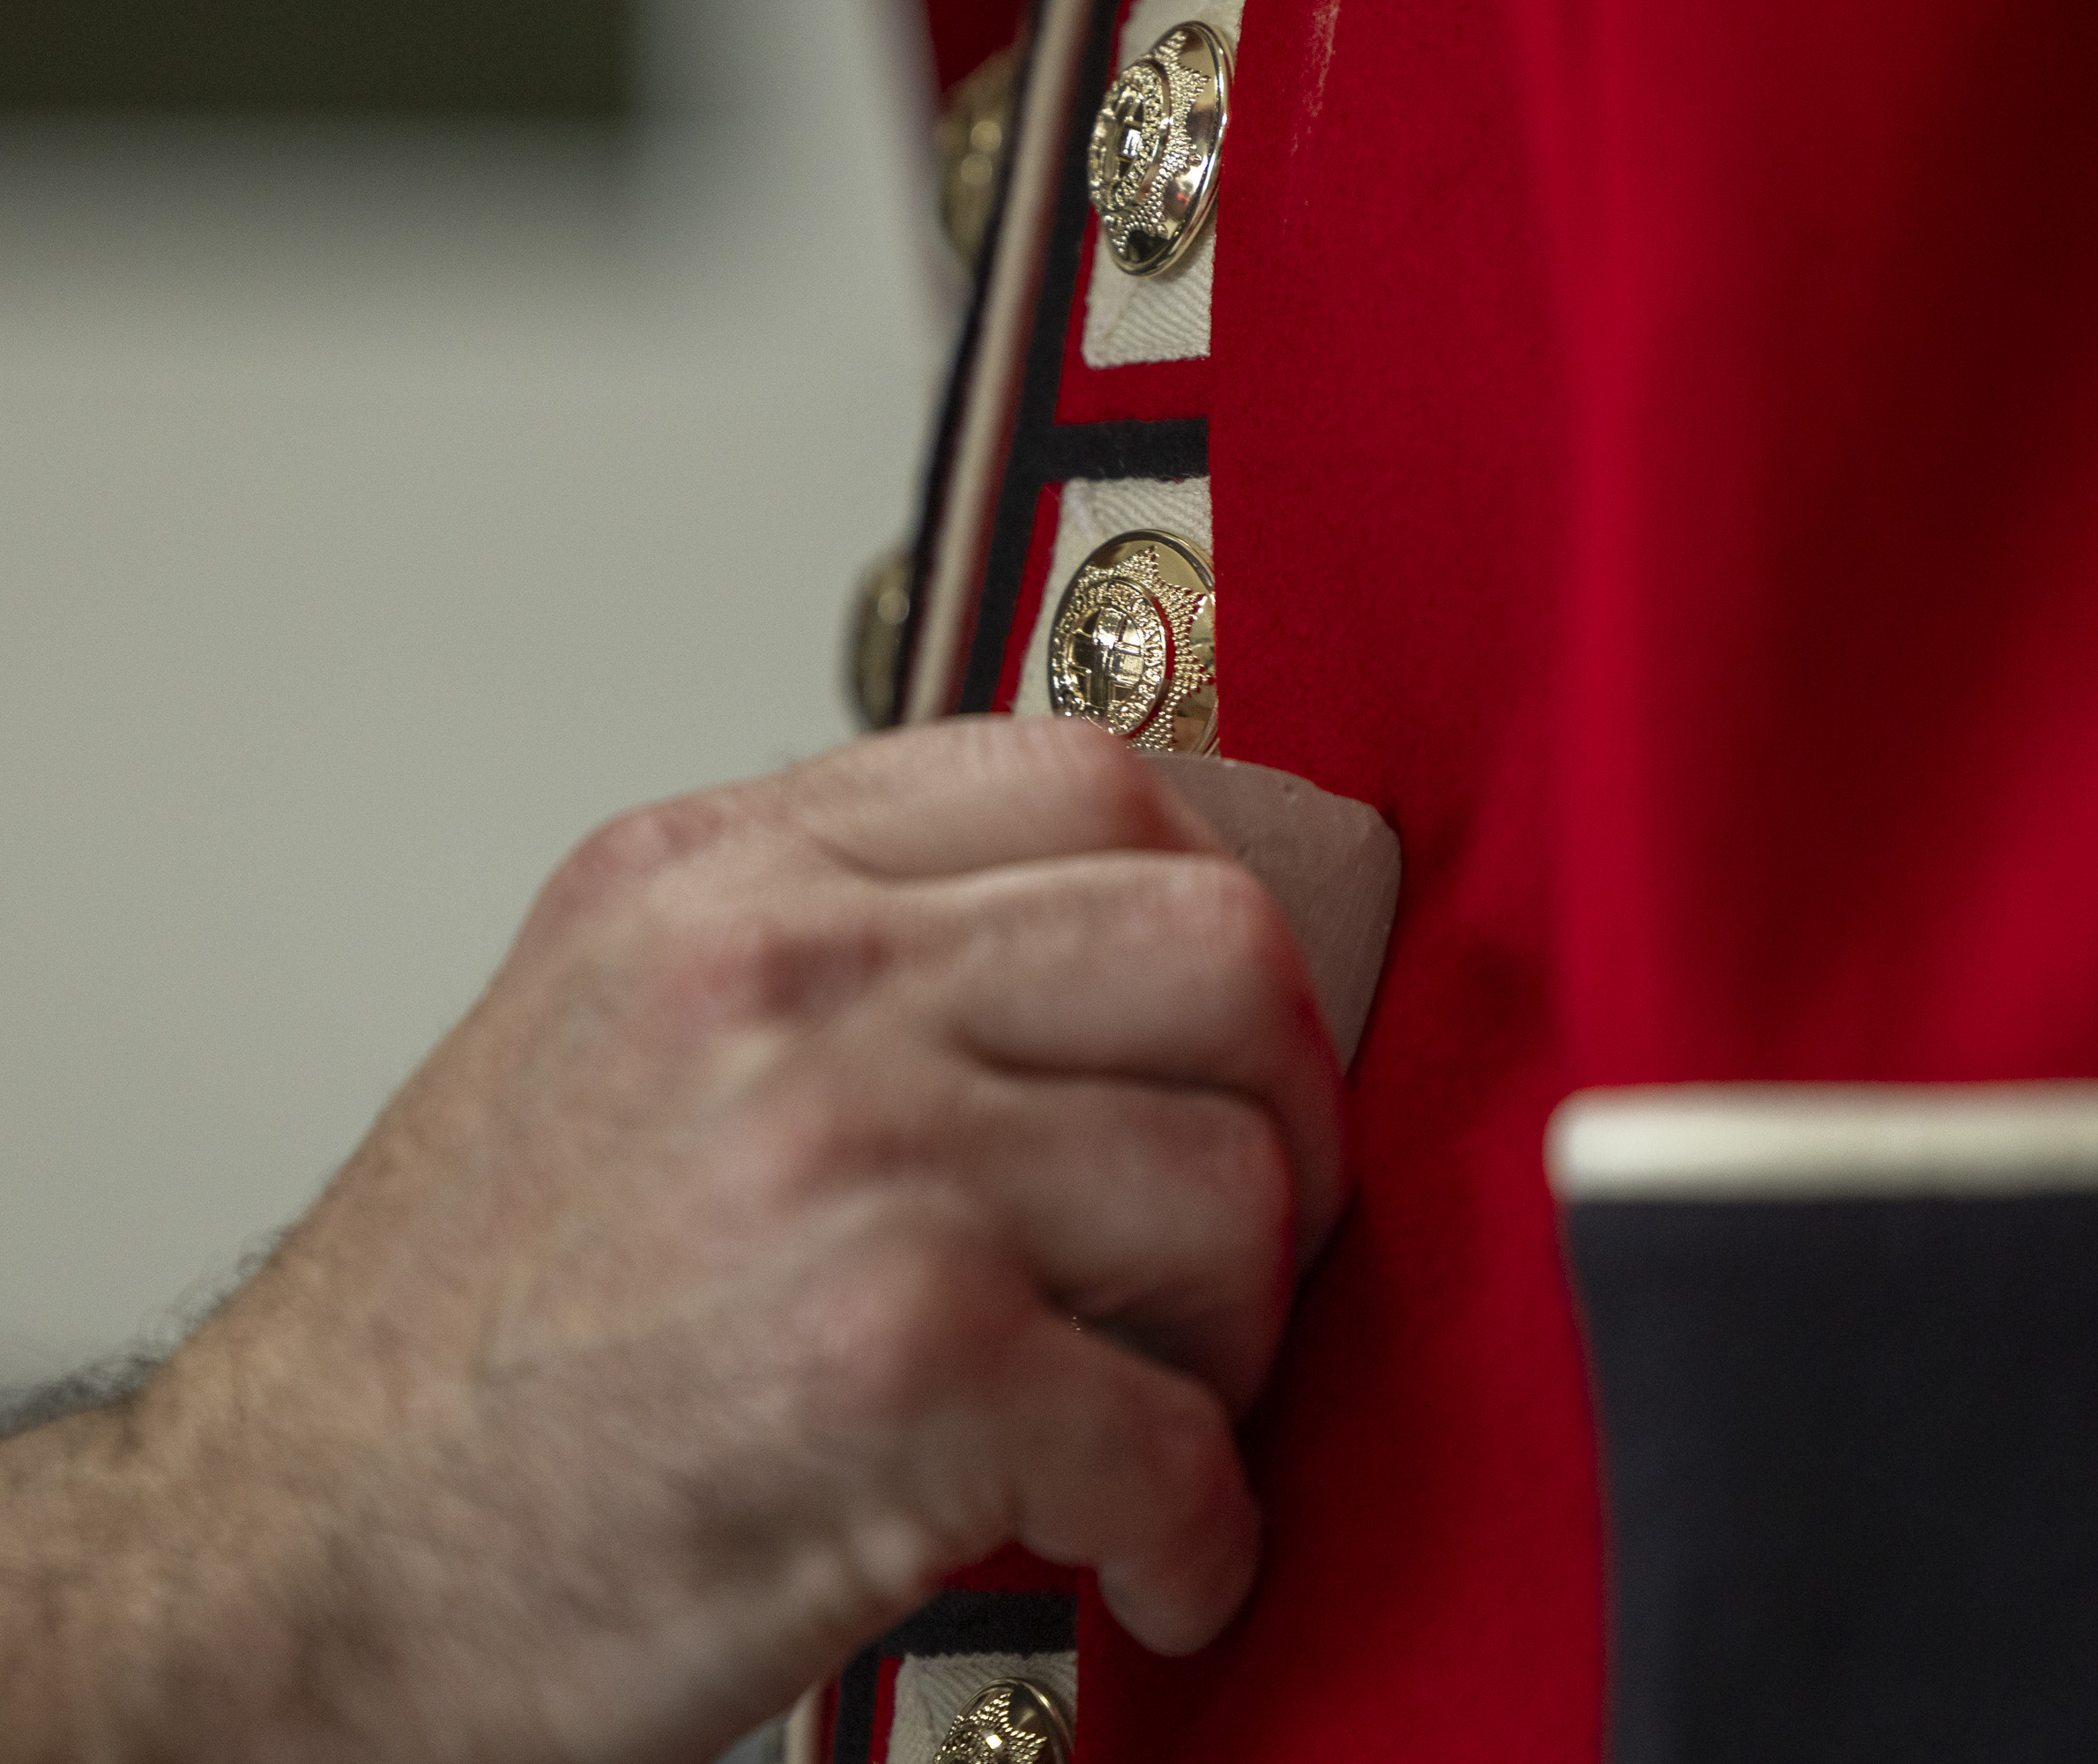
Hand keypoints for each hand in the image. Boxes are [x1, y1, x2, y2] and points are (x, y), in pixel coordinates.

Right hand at [0, 718, 1341, 1763]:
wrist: (281, 1574)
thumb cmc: (457, 1347)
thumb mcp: (614, 1039)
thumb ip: (836, 960)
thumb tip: (1090, 964)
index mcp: (723, 880)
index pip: (1092, 784)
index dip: (1218, 920)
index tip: (1229, 1045)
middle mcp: (785, 981)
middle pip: (1216, 954)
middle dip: (1284, 1117)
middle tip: (1246, 1237)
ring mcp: (846, 1156)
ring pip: (1234, 1188)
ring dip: (1238, 1341)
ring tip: (1154, 1415)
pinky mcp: (894, 1363)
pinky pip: (1181, 1433)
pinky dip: (1199, 1529)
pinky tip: (1146, 1560)